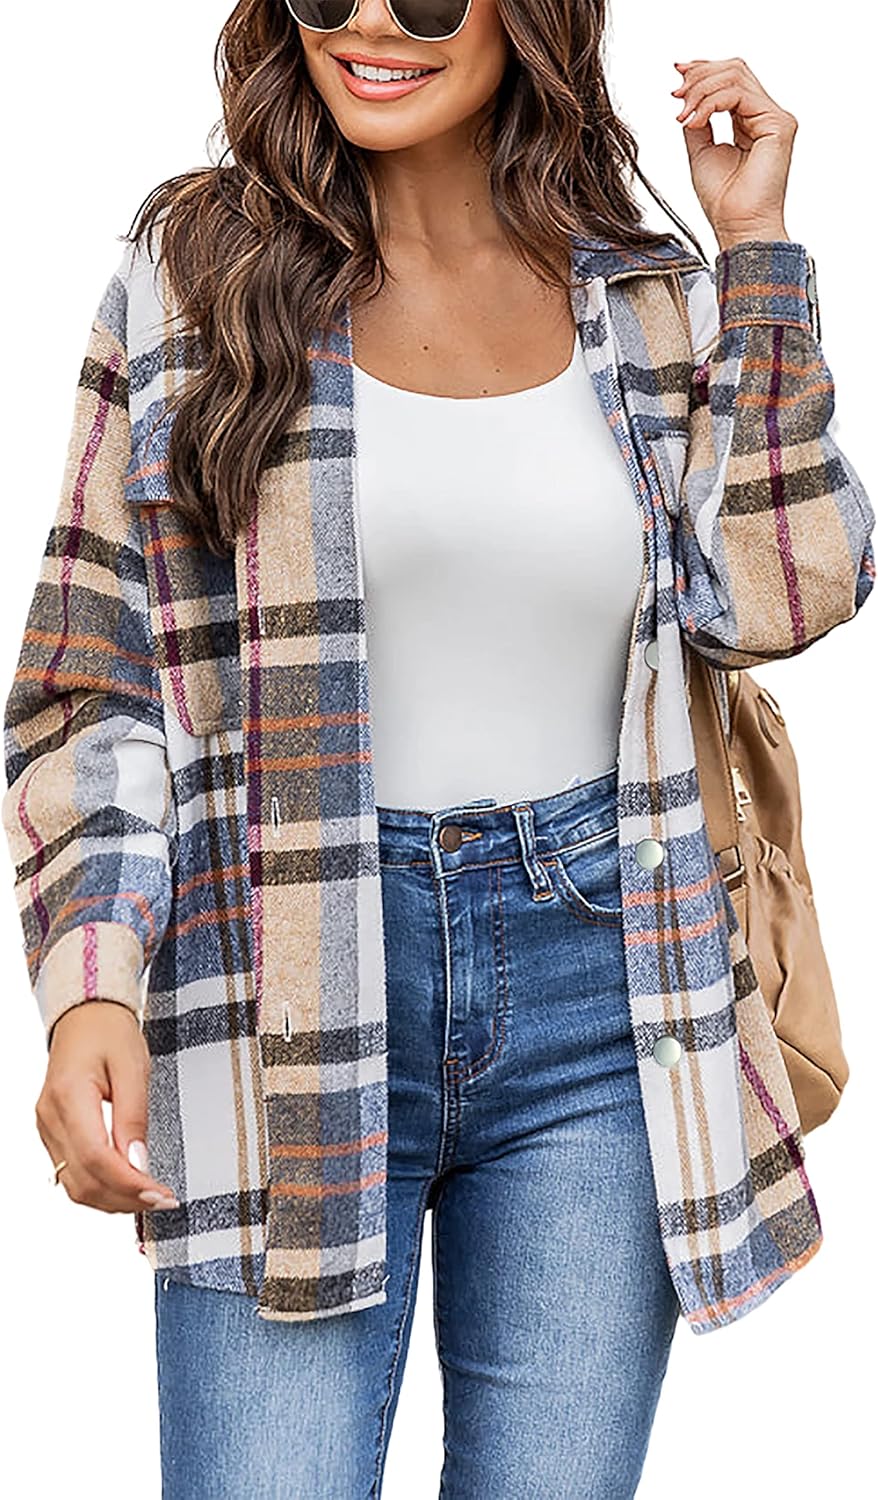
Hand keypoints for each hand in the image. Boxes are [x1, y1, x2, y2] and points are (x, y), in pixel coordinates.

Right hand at [36, 1000, 178, 1212]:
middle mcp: (50, 1117)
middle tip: (163, 1199)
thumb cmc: (109, 1033)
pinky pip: (72, 1172)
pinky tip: (128, 1185)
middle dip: (125, 1198)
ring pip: (74, 1184)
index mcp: (68, 1095)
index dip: (128, 1183)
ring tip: (150, 1196)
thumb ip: (134, 1116)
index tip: (160, 1194)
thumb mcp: (133, 1066)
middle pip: (83, 1179)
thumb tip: (139, 1163)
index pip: (95, 1156)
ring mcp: (47, 1128)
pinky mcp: (53, 1133)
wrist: (85, 1016)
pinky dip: (101, 1186)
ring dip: (113, 1198)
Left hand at [671, 56, 796, 249]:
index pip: (731, 78)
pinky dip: (711, 103)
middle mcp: (765, 116)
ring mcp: (775, 119)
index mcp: (750, 120)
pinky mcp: (778, 125)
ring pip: (736, 76)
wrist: (737, 227)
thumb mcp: (700, 150)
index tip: (677, 72)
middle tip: (676, 94)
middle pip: (734, 69)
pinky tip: (695, 121)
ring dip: (701, 90)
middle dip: (700, 76)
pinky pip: (740, 95)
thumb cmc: (723, 201)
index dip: (704, 69)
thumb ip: (698, 120)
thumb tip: (687, 96)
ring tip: (683, 114)